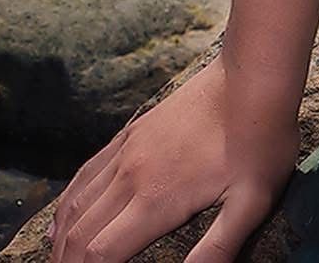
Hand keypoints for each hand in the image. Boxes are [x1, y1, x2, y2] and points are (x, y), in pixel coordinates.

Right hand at [46, 53, 300, 262]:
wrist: (253, 75)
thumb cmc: (260, 141)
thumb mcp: (252, 202)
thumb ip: (218, 248)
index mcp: (156, 200)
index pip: (99, 254)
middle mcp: (131, 176)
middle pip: (79, 234)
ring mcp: (129, 150)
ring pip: (76, 203)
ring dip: (60, 239)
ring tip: (57, 261)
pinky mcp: (133, 131)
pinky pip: (87, 171)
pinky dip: (68, 202)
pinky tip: (62, 218)